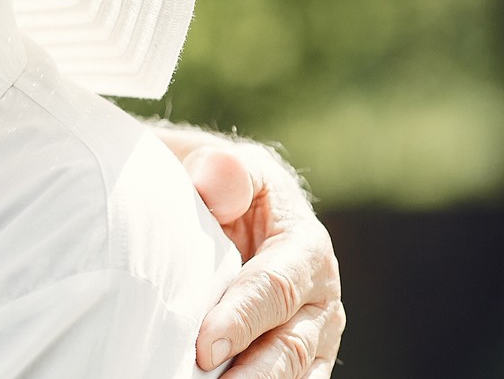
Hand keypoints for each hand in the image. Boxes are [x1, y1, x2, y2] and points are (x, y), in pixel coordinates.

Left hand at [153, 127, 344, 376]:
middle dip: (253, 373)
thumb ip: (222, 172)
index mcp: (305, 248)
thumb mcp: (223, 168)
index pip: (276, 290)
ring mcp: (314, 334)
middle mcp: (320, 297)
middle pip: (292, 347)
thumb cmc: (221, 189)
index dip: (242, 319)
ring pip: (296, 374)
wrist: (231, 210)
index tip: (205, 346)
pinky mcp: (299, 360)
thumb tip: (218, 177)